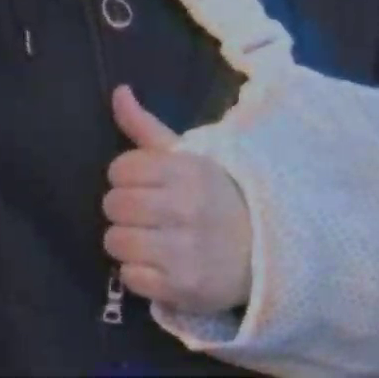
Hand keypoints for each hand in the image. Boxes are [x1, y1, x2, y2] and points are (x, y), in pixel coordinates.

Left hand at [102, 85, 252, 315]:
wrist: (265, 253)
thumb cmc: (218, 199)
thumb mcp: (189, 158)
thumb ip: (147, 127)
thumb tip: (118, 91)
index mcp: (187, 170)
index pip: (121, 168)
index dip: (126, 177)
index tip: (145, 185)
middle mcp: (185, 208)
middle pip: (113, 204)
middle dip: (124, 210)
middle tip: (146, 215)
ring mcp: (183, 250)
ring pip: (115, 241)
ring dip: (127, 243)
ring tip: (151, 241)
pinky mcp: (181, 287)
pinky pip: (129, 277)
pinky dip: (139, 274)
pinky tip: (159, 266)